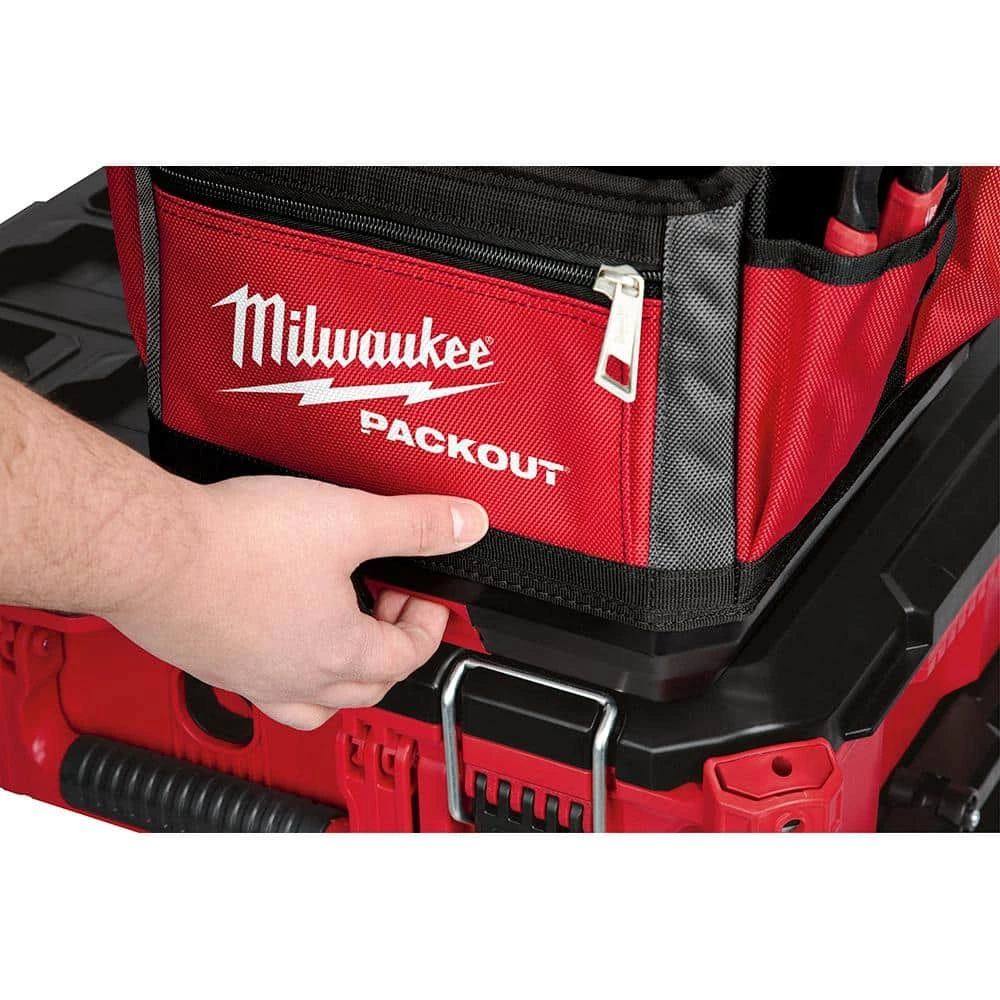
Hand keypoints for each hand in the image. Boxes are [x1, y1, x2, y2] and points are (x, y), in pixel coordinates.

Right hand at [103, 475, 488, 729]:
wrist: (149, 550)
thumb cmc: (236, 545)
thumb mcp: (349, 519)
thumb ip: (414, 524)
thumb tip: (464, 525)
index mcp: (337, 654)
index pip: (407, 657)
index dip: (428, 625)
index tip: (426, 599)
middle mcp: (293, 679)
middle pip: (366, 687)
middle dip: (392, 649)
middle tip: (390, 607)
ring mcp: (248, 678)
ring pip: (312, 702)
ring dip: (341, 673)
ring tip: (343, 630)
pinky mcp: (210, 662)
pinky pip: (263, 685)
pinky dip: (286, 666)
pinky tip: (277, 626)